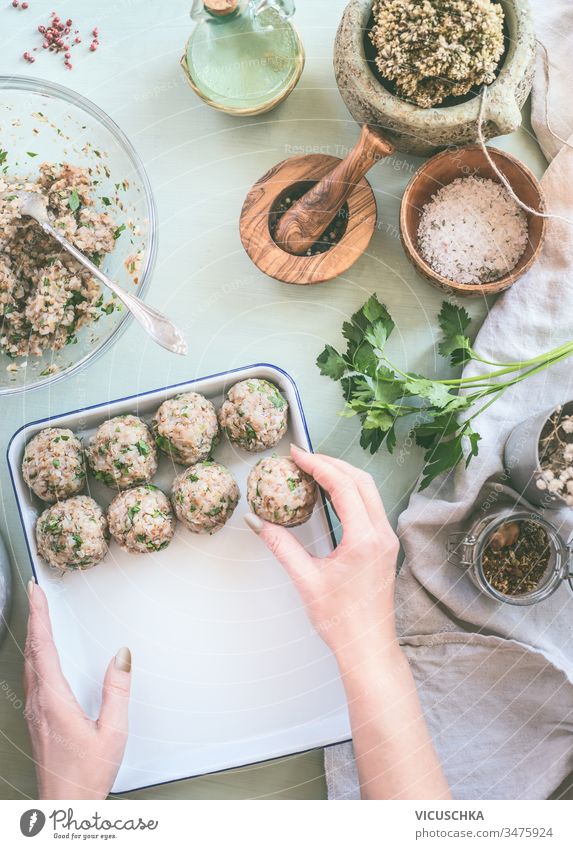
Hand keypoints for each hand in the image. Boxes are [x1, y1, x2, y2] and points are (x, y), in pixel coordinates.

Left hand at [24, 581, 131, 799]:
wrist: (65, 809)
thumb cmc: (86, 776)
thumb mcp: (113, 731)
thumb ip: (117, 690)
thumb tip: (121, 655)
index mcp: (54, 701)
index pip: (43, 647)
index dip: (39, 617)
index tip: (37, 593)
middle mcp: (38, 704)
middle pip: (32, 652)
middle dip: (34, 620)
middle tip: (36, 596)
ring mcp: (34, 713)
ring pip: (29, 665)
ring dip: (33, 638)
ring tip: (38, 619)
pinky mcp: (36, 722)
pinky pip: (31, 678)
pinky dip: (35, 657)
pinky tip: (42, 658)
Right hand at [245, 445, 400, 665]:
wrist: (367, 648)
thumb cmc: (340, 620)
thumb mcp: (305, 579)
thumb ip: (280, 545)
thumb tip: (256, 520)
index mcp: (364, 539)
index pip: (343, 486)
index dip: (318, 464)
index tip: (296, 454)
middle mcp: (382, 534)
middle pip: (360, 480)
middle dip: (331, 463)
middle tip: (302, 457)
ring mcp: (387, 539)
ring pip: (369, 491)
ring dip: (342, 475)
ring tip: (313, 469)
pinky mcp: (385, 545)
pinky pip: (370, 505)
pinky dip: (350, 491)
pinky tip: (330, 492)